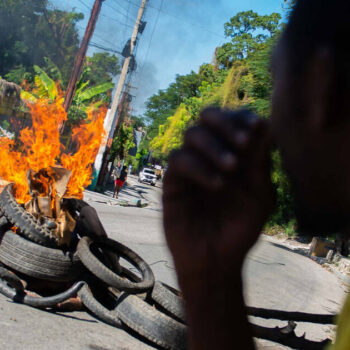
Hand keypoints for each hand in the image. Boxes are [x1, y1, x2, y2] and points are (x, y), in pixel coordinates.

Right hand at [163, 108, 274, 283]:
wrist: (214, 261)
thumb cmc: (239, 231)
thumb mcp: (258, 197)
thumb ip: (259, 163)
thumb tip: (264, 124)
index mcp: (234, 156)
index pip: (235, 122)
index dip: (243, 118)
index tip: (256, 126)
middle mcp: (211, 156)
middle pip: (208, 118)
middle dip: (225, 123)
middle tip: (242, 141)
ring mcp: (191, 166)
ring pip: (192, 134)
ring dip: (213, 145)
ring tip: (231, 167)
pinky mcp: (174, 181)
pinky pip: (179, 160)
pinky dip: (199, 166)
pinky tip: (217, 184)